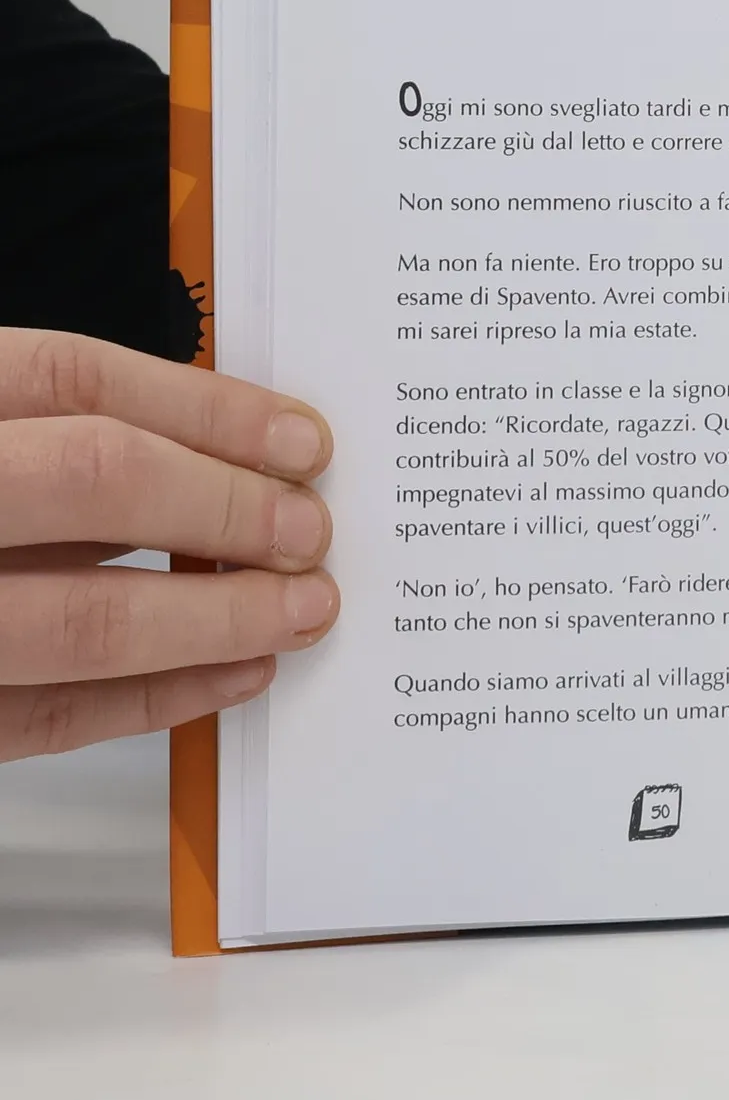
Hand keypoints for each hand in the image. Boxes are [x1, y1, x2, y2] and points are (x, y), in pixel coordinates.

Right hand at [0, 329, 337, 760]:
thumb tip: (227, 450)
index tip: (304, 440)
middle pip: (95, 480)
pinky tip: (231, 675)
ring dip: (215, 617)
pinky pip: (45, 717)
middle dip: (227, 507)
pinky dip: (155, 699)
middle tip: (312, 531)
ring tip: (300, 610)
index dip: (209, 409)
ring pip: (79, 616)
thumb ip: (50, 432)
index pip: (76, 382)